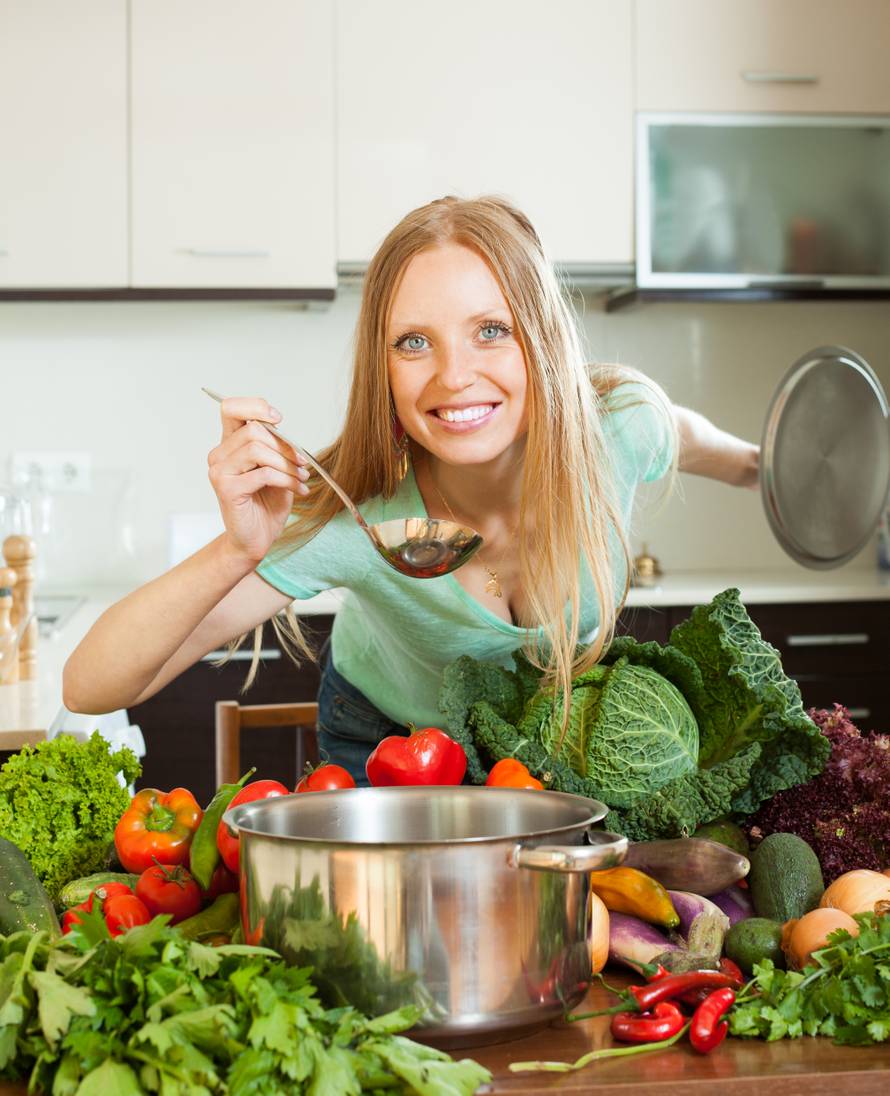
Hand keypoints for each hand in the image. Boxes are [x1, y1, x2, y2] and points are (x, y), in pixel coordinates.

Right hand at [207, 396, 308, 562]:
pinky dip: (287, 480)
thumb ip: (275, 446)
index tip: (279, 419)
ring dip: (287, 464)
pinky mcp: (226, 489)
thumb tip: (285, 431)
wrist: (257, 538)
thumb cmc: (267, 503)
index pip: (231, 408)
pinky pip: (263, 474)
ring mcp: (220, 472)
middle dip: (285, 446)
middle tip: (303, 463)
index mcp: (230, 444)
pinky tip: (299, 490)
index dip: (255, 406)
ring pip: (257, 449)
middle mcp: (219, 455)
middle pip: (253, 430)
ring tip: (302, 478)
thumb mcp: (277, 468)